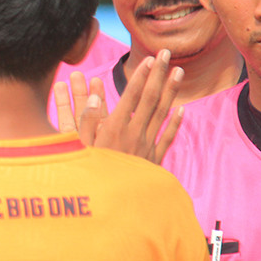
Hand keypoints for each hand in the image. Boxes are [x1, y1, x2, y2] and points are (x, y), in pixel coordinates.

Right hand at [57, 49, 183, 164]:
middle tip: (167, 53)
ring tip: (180, 72)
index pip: (132, 96)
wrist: (114, 206)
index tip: (150, 59)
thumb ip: (86, 122)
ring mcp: (146, 146)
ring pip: (162, 113)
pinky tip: (182, 110)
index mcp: (114, 129)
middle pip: (150, 98)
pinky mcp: (152, 160)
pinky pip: (166, 138)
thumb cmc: (89, 175)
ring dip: (171, 91)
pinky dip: (175, 123)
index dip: (141, 76)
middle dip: (159, 74)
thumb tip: (94, 96)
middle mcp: (134, 134)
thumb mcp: (78, 149)